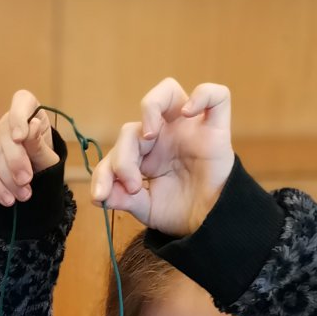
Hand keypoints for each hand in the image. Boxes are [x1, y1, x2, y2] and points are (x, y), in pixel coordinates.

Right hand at [0, 89, 58, 207]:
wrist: (29, 183)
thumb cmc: (42, 164)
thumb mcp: (48, 159)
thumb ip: (39, 145)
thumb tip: (32, 126)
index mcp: (29, 112)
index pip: (21, 101)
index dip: (18, 116)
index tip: (21, 137)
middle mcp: (5, 121)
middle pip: (3, 133)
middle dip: (15, 160)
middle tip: (27, 181)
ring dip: (6, 177)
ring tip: (23, 196)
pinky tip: (6, 198)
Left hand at [90, 78, 234, 236]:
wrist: (210, 224)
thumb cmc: (180, 212)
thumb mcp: (145, 208)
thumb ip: (123, 199)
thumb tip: (100, 195)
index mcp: (145, 155)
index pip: (116, 150)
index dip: (103, 172)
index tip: (102, 196)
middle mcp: (163, 137)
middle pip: (132, 128)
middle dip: (123, 158)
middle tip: (132, 185)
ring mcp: (188, 129)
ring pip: (168, 91)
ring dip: (151, 108)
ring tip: (149, 136)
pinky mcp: (215, 129)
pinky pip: (216, 95)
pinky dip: (202, 95)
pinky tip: (187, 112)